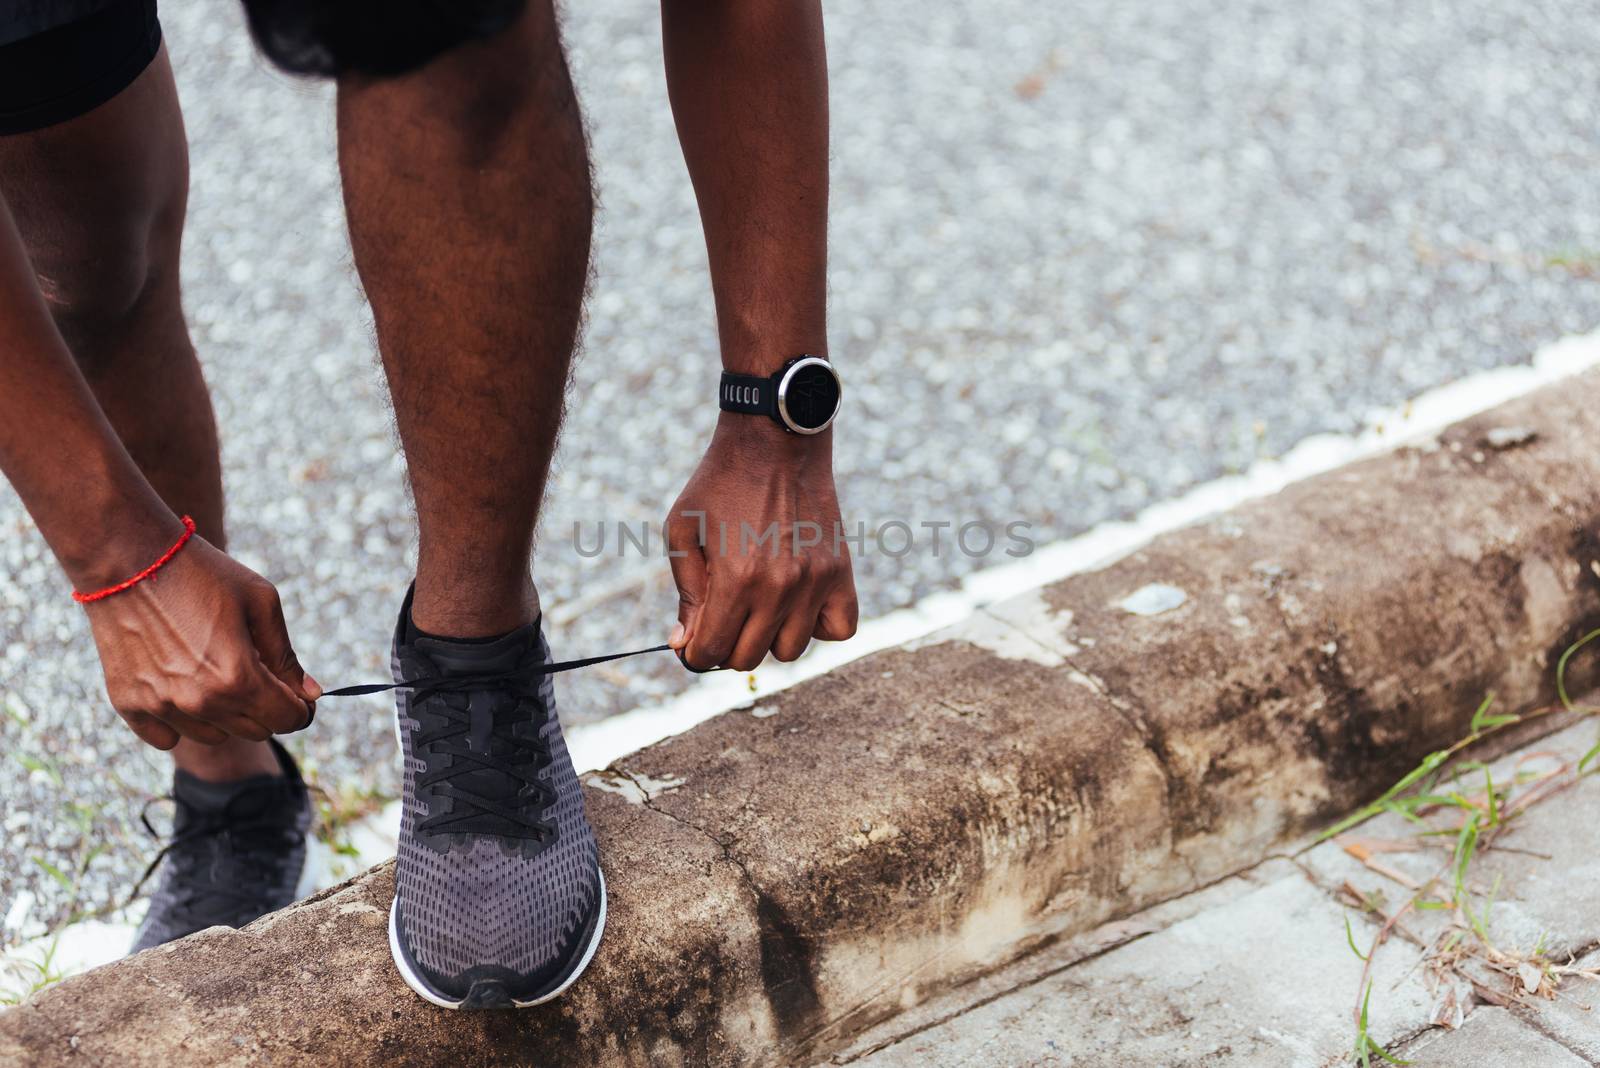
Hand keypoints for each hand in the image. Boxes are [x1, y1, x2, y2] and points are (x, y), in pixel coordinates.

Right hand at [82, 535, 318, 748]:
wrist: (126, 557)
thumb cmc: (202, 573)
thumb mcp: (260, 602)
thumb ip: (286, 655)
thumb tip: (311, 695)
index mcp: (238, 677)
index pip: (288, 720)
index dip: (300, 707)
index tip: (295, 692)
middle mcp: (200, 701)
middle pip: (255, 731)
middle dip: (265, 707)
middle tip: (255, 673)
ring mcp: (160, 706)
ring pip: (214, 736)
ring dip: (224, 714)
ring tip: (214, 671)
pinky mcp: (128, 704)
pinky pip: (166, 737)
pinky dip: (180, 720)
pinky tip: (181, 686)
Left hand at [666, 414, 858, 670]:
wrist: (776, 441)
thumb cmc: (720, 483)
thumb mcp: (683, 531)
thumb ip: (685, 591)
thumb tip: (683, 643)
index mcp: (736, 578)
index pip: (711, 652)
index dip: (696, 653)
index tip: (694, 642)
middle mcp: (779, 587)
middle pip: (748, 658)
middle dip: (726, 647)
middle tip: (723, 620)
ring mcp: (815, 582)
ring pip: (790, 651)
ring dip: (769, 637)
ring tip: (760, 607)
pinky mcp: (840, 572)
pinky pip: (839, 630)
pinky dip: (818, 627)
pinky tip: (798, 605)